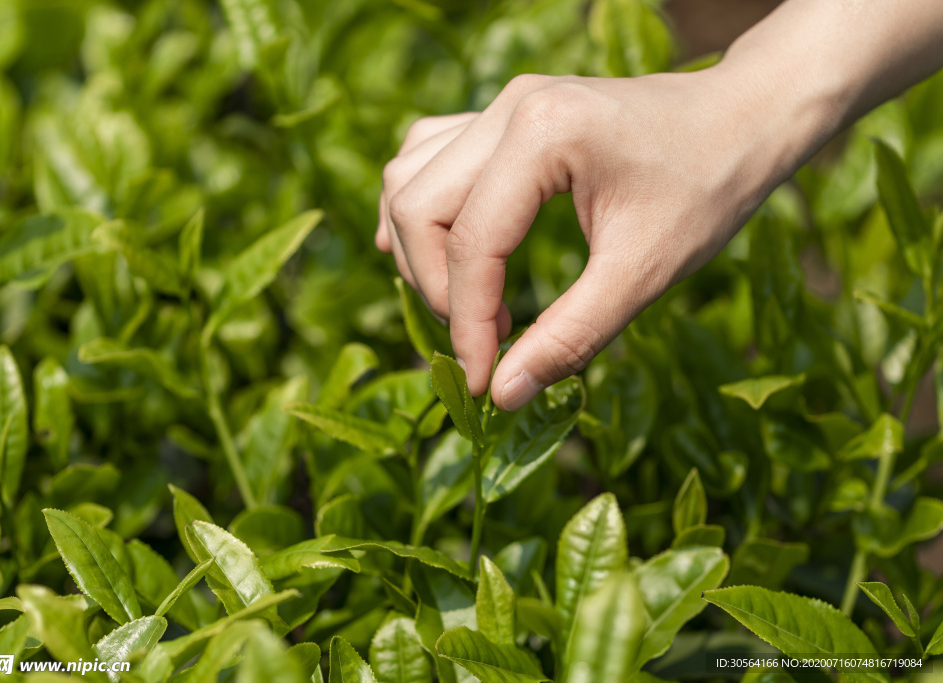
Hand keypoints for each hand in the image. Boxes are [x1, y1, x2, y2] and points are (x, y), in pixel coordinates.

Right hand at [377, 68, 806, 410]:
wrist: (742, 120)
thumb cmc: (707, 189)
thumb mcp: (644, 272)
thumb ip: (569, 336)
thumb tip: (502, 395)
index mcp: (544, 135)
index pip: (472, 243)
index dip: (466, 324)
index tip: (481, 381)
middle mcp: (508, 108)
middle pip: (418, 208)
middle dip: (437, 288)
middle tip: (485, 341)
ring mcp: (500, 104)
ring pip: (409, 179)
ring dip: (420, 249)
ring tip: (466, 301)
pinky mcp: (502, 114)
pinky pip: (427, 157)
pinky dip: (421, 208)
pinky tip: (440, 247)